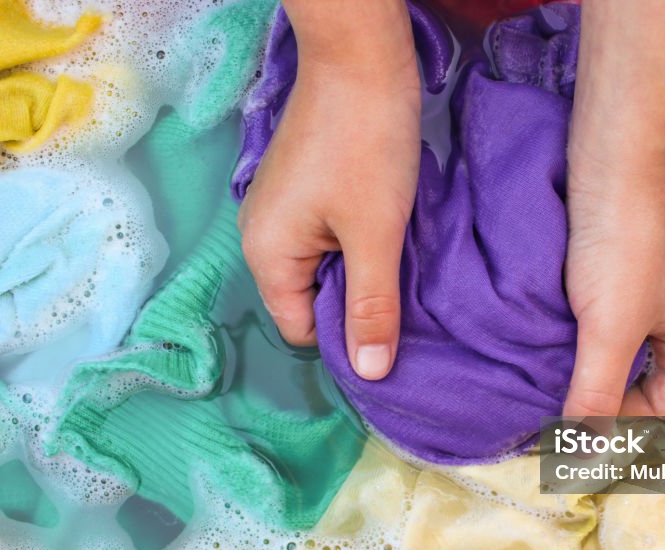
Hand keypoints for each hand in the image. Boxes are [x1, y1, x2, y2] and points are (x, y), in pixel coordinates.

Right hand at [238, 0, 419, 379]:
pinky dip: (357, 241)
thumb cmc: (365, 147)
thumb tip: (371, 374)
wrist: (360, 58)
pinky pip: (327, 237)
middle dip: (355, 300)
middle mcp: (261, 236)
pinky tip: (387, 230)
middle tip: (403, 290)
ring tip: (399, 257)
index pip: (301, 328)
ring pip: (324, 267)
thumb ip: (372, 307)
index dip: (346, 334)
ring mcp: (280, 209)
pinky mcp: (302, 189)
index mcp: (265, 254)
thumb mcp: (375, 236)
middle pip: (310, 298)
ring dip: (362, 268)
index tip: (390, 326)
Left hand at [563, 170, 664, 416]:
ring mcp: (657, 291)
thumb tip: (583, 452)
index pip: (658, 406)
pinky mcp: (627, 267)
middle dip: (600, 393)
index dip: (616, 422)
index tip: (567, 430)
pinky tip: (548, 335)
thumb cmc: (625, 246)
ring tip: (544, 375)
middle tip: (551, 406)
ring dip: (587, 361)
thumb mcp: (610, 331)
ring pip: (621, 347)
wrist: (616, 159)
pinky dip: (581, 331)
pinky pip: (607, 316)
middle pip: (642, 379)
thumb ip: (598, 393)